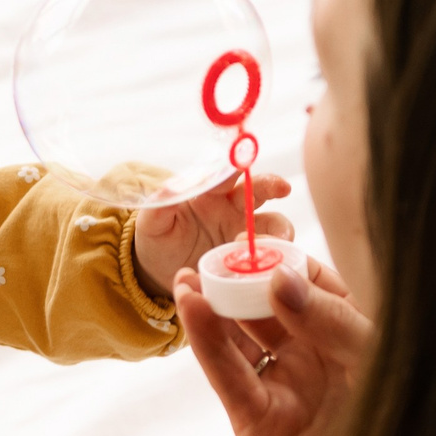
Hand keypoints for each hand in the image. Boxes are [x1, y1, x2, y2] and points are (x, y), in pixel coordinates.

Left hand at [135, 173, 292, 299]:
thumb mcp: (152, 223)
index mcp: (211, 193)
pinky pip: (271, 255)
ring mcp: (245, 234)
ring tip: (265, 245)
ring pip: (274, 225)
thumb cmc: (158, 240)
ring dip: (277, 231)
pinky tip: (267, 269)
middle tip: (283, 188)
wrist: (161, 272)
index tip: (243, 163)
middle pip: (261, 191)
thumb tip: (171, 186)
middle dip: (273, 185)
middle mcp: (234, 209)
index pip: (228, 174)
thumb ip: (161, 204)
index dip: (237, 166)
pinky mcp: (250, 259)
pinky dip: (275, 259)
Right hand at [176, 258, 372, 435]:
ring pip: (239, 344)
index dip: (276, 261)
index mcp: (347, 334)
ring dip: (209, 312)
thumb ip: (330, 318)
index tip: (250, 240)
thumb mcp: (378, 356)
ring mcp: (286, 394)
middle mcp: (314, 361)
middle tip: (208, 257)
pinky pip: (232, 381)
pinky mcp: (262, 431)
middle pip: (263, 311)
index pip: (305, 284)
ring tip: (188, 280)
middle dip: (233, 283)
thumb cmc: (416, 424)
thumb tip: (278, 278)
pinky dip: (209, 347)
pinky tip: (195, 312)